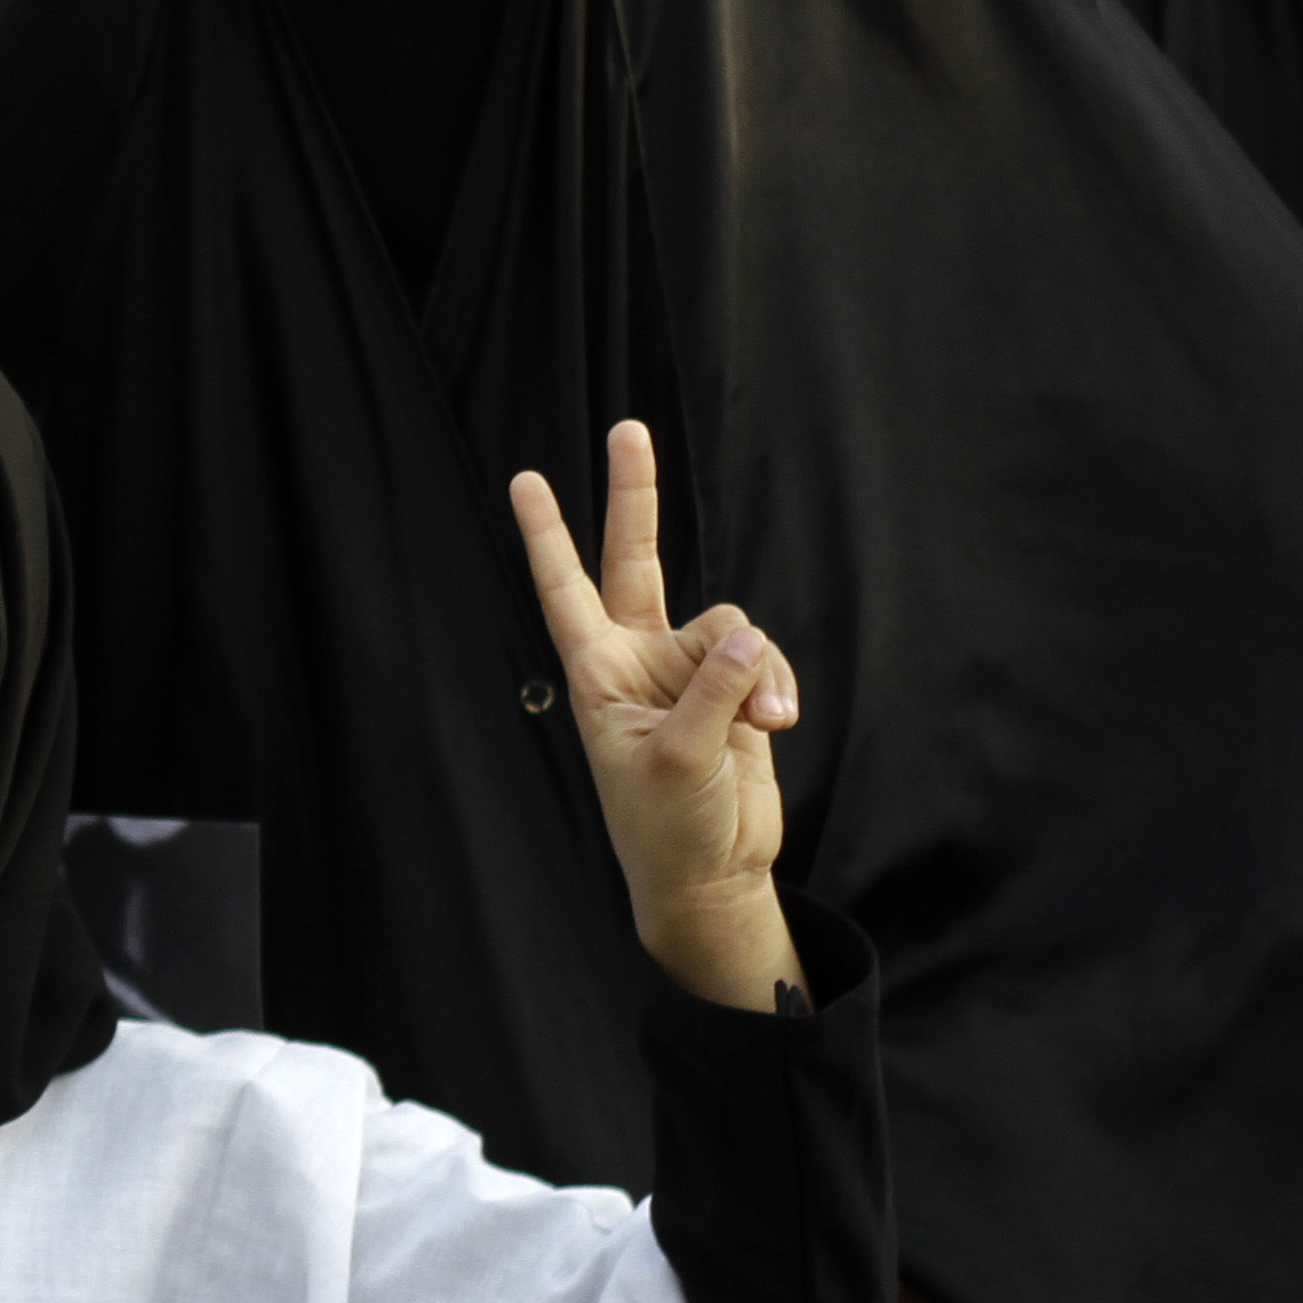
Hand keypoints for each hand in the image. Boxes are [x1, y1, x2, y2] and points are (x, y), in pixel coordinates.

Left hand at [510, 419, 803, 1012]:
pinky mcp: (736, 689)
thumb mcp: (680, 758)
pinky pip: (764, 659)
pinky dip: (777, 687)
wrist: (711, 872)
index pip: (566, 591)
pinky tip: (777, 725)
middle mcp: (639, 660)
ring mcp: (689, 671)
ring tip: (761, 726)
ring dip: (755, 671)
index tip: (524, 481)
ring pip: (732, 627)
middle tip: (627, 430)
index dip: (547, 537)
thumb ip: (714, 688)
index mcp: (599, 673)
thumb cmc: (668, 827)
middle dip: (636, 498)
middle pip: (637, 561)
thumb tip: (750, 635)